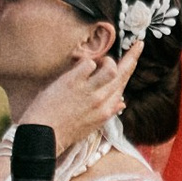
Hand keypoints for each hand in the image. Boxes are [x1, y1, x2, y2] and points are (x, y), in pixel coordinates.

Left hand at [24, 34, 141, 143]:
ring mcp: (89, 92)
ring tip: (99, 61)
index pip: (123, 86)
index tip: (134, 58)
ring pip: (111, 68)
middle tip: (138, 44)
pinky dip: (86, 62)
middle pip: (123, 74)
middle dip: (133, 56)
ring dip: (107, 60)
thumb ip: (108, 112)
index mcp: (106, 111)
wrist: (43, 136)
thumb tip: (122, 103)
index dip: (130, 71)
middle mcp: (102, 101)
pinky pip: (88, 63)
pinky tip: (79, 66)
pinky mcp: (74, 83)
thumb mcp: (91, 125)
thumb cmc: (64, 131)